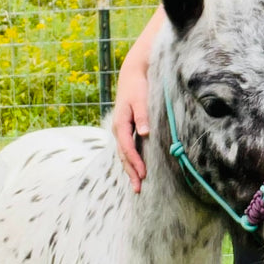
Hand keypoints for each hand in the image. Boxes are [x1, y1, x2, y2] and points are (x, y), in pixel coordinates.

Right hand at [112, 55, 149, 191]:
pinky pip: (128, 148)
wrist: (133, 73)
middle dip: (131, 172)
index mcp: (120, 123)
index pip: (127, 147)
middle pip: (123, 155)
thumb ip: (142, 116)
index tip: (143, 174)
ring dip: (130, 168)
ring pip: (124, 153)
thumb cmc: (138, 86)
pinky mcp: (127, 128)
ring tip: (137, 184)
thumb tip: (145, 133)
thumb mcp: (140, 99)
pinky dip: (131, 159)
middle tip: (138, 189)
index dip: (135, 162)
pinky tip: (136, 167)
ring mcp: (121, 129)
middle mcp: (118, 129)